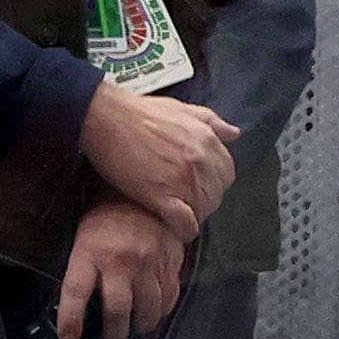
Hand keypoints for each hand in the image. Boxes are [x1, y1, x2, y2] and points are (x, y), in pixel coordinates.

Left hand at [58, 200, 189, 338]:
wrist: (146, 193)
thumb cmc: (107, 216)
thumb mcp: (85, 239)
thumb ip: (84, 271)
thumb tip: (79, 307)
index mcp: (90, 252)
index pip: (76, 293)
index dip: (71, 321)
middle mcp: (120, 262)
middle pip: (117, 311)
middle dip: (114, 336)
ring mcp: (149, 264)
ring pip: (147, 310)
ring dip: (141, 327)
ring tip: (135, 333)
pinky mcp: (170, 264)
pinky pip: (169, 298)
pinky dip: (162, 312)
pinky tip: (155, 314)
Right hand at [79, 82, 237, 234]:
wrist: (104, 117)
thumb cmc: (137, 113)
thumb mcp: (182, 110)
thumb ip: (211, 122)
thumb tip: (233, 134)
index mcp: (208, 142)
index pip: (226, 174)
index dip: (212, 182)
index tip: (197, 184)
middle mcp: (201, 162)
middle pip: (216, 194)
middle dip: (203, 198)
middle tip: (182, 197)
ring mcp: (184, 180)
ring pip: (203, 210)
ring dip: (191, 213)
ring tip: (173, 209)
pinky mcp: (163, 196)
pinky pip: (185, 223)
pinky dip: (183, 228)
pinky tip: (175, 227)